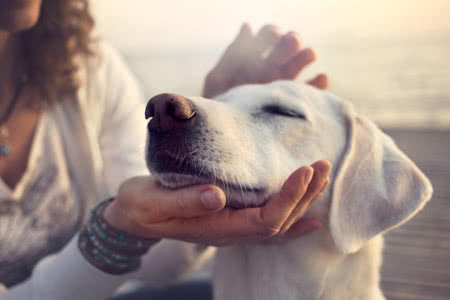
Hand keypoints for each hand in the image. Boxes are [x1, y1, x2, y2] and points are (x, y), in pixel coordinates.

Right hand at [104, 160, 330, 245]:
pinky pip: (268, 224)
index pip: (264, 220)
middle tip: (322, 165)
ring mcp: (232, 227)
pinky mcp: (230, 218)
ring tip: (322, 177)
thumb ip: (184, 201)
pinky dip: (293, 219)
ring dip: (303, 201)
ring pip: (278, 222)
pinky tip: (311, 217)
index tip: (305, 170)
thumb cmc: (140, 207)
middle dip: (304, 195)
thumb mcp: (153, 202)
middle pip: (279, 222)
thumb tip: (217, 195)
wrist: (132, 217)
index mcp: (215, 228)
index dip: (288, 198)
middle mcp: (230, 232)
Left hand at [203, 23, 327, 97]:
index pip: (268, 36)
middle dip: (291, 41)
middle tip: (291, 42)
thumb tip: (248, 26)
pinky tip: (321, 78)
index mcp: (253, 58)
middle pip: (287, 46)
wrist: (227, 137)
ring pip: (300, 64)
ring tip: (308, 54)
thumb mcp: (219, 79)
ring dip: (306, 55)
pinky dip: (318, 84)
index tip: (273, 37)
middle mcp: (271, 68)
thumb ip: (233, 54)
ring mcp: (283, 85)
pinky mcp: (293, 103)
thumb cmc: (219, 107)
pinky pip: (310, 92)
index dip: (272, 33)